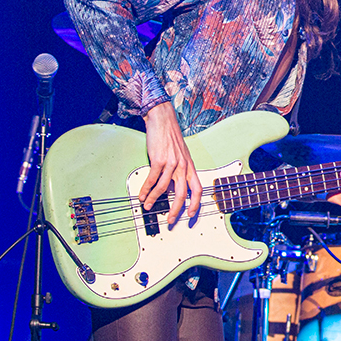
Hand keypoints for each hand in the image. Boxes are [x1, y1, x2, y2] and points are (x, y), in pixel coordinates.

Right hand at [141, 102, 201, 227]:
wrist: (163, 120)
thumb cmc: (171, 137)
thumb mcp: (181, 155)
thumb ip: (179, 171)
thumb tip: (171, 188)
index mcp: (190, 166)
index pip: (198, 188)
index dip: (196, 203)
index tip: (191, 214)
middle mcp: (183, 166)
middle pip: (182, 193)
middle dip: (176, 209)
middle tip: (171, 220)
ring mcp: (171, 163)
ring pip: (164, 188)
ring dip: (155, 199)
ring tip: (148, 206)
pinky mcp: (159, 160)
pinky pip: (152, 179)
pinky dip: (146, 189)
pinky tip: (142, 195)